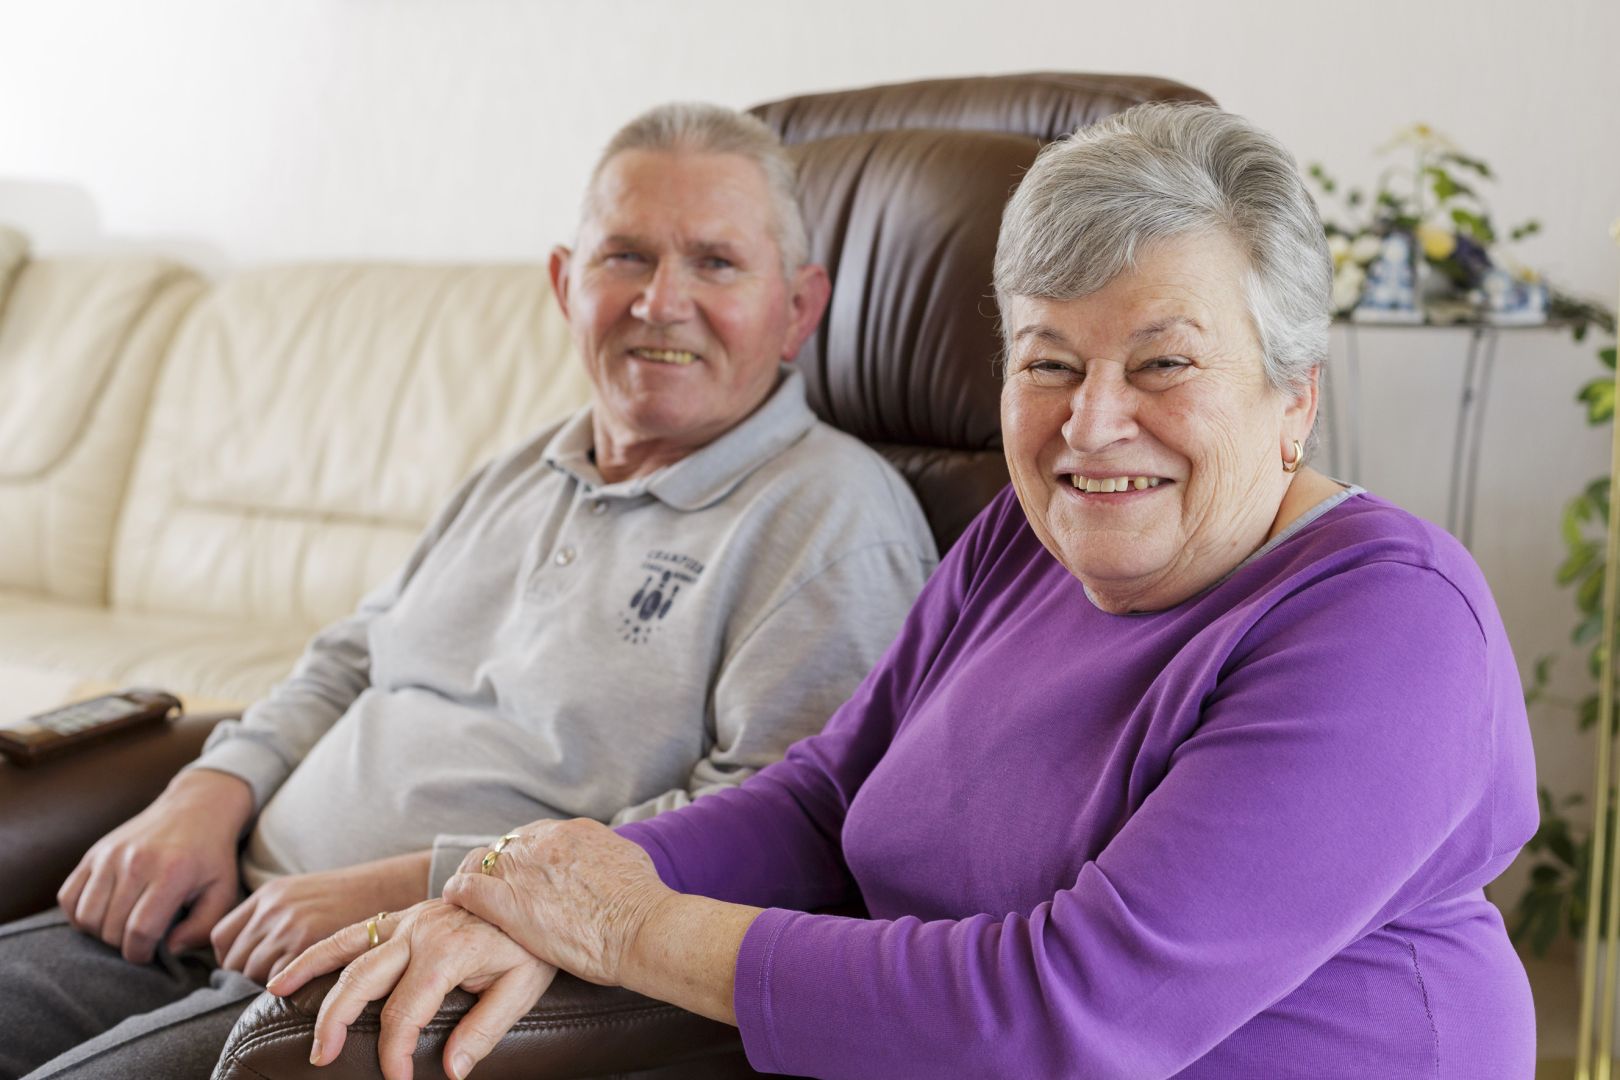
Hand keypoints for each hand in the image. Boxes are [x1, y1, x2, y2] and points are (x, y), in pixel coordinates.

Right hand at [57, 768, 252, 963]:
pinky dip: (78, 915)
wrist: (196, 808)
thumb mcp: (223, 891)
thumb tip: (169, 949)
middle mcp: (136, 862)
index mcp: (172, 873)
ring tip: (122, 927)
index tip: (149, 954)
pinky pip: (68, 897)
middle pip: (111, 928)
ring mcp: (110, 855)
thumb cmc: (211, 857)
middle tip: (140, 939)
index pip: (140, 931)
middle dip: (123, 945)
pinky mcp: (94, 853)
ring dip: (99, 933)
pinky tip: (102, 914)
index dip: (141, 954)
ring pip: (86, 916)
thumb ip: (202, 927)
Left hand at [210, 850, 431, 983]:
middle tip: (280, 985)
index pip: (222, 938)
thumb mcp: (306, 895)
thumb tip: (256, 956)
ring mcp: (287, 924)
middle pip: (235, 960)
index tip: (251, 969)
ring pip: (253, 974)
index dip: (233, 959)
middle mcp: (272, 908)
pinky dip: (286, 990)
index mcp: (270, 894)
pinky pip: (275, 980)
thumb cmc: (355, 897)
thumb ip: (278, 918)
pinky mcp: (306, 941)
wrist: (390, 885)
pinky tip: (305, 989)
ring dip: (270, 987)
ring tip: (295, 989)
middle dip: (251, 977)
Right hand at [270, 899, 554, 1079]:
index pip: (405, 1012)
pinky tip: (288, 971)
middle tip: (321, 1056)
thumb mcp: (524, 986)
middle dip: (337, 1021)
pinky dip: (318, 951)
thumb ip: (486, 1028)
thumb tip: (451, 1069)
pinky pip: (352, 932)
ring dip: (310, 974)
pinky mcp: (403, 917)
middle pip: (362, 980)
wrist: (535, 891)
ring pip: (347, 948)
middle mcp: (420, 930)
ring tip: (278, 995)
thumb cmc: (530, 943)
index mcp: (448, 951)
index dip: (394, 1053)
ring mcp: (408, 919)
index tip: (396, 1079)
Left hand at [445, 818, 669, 986]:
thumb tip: (601, 859)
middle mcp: (545, 842)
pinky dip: (458, 893)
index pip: (532, 837)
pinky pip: (467, 889)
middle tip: (494, 888)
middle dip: (498, 867)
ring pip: (482, 863)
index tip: (521, 875)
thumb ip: (603, 854)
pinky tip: (454, 902)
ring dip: (476, 878)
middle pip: (505, 847)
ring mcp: (524, 869)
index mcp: (573, 831)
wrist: (641, 927)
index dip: (523, 858)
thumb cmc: (643, 903)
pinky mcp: (509, 902)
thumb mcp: (627, 859)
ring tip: (468, 897)